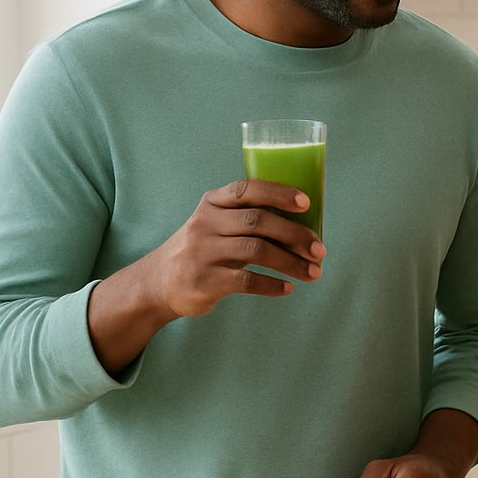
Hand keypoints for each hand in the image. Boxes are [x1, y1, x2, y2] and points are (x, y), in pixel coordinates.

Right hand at [144, 179, 325, 318]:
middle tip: (319, 250)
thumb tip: (305, 228)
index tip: (306, 203)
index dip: (278, 193)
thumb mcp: (218, 225)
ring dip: (290, 263)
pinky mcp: (203, 280)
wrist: (158, 283)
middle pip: (258, 221)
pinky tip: (288, 288)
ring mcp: (202, 251)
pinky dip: (271, 285)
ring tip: (313, 272)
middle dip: (295, 235)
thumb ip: (251, 220)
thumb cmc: (205, 250)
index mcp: (213, 203)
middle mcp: (205, 223)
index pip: (247, 190)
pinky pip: (245, 280)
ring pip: (256, 251)